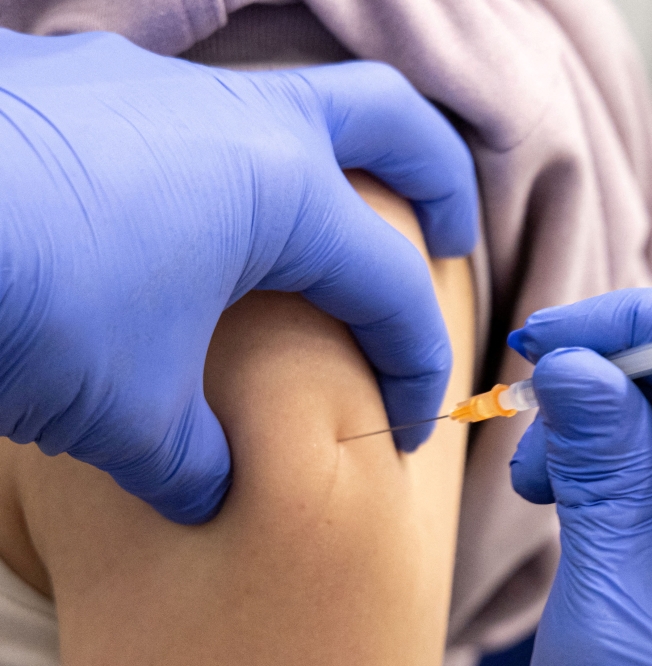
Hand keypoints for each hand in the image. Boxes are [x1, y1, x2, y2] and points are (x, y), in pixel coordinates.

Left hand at [0, 29, 477, 522]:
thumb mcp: (127, 410)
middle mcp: (237, 117)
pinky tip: (180, 225)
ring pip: (289, 102)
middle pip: (392, 120)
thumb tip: (209, 487)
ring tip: (320, 235)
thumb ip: (195, 456)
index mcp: (282, 189)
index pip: (390, 287)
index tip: (408, 428)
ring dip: (328, 165)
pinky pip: (192, 116)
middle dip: (441, 183)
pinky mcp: (86, 83)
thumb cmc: (25, 300)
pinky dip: (223, 166)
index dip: (417, 364)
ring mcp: (160, 86)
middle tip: (450, 243)